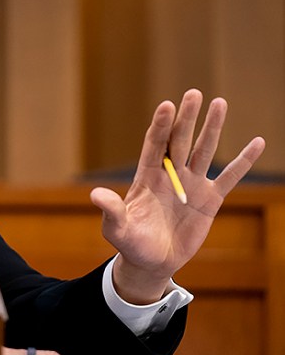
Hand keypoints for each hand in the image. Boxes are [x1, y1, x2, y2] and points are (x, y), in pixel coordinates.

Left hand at [90, 89, 265, 302]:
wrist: (152, 261)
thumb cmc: (130, 243)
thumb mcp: (117, 228)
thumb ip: (111, 210)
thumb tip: (96, 195)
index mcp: (146, 177)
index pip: (154, 145)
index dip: (160, 125)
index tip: (167, 105)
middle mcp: (170, 175)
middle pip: (179, 140)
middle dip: (187, 117)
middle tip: (194, 93)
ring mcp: (191, 185)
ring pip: (204, 150)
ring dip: (212, 128)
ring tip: (220, 102)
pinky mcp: (210, 200)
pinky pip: (230, 177)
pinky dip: (244, 161)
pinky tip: (257, 142)